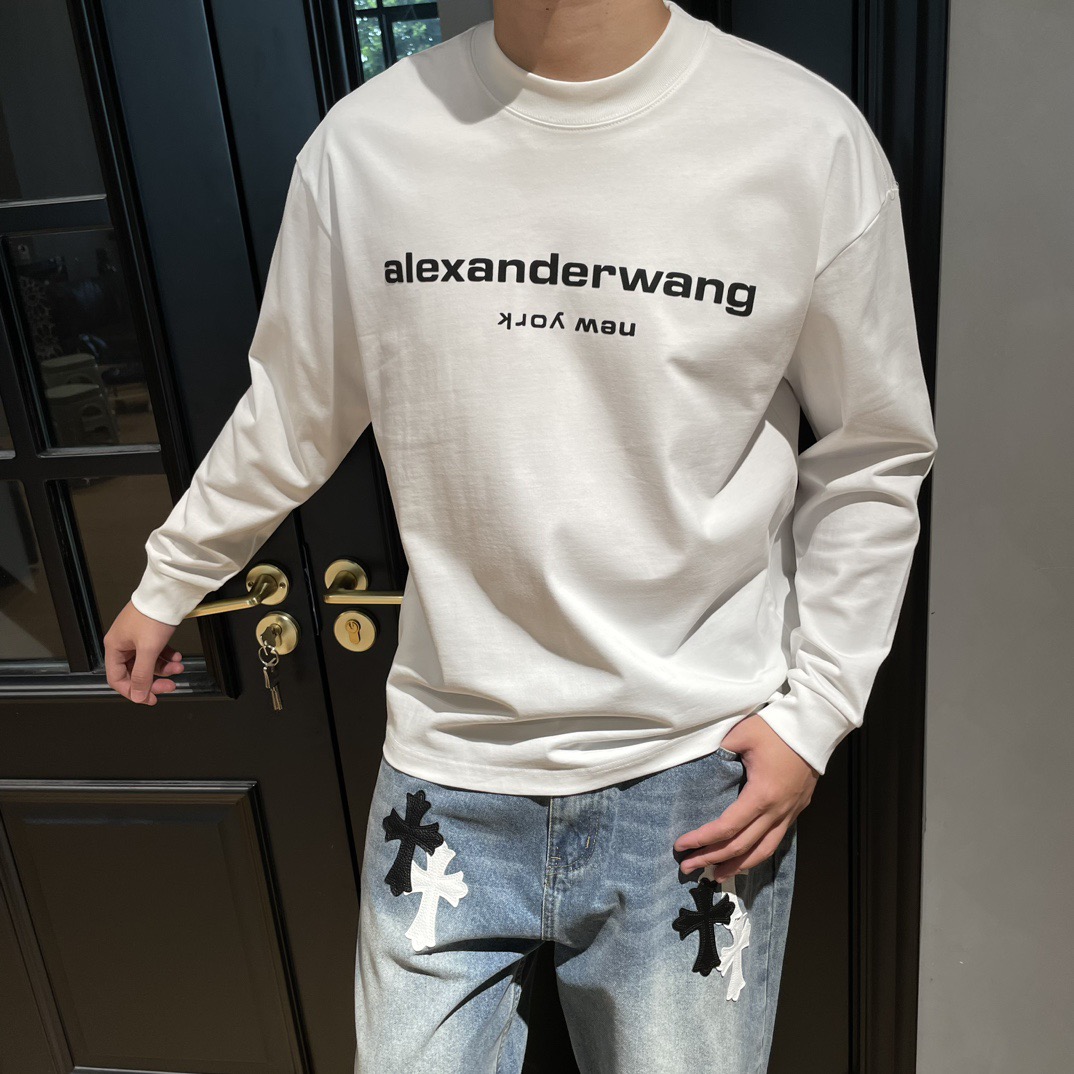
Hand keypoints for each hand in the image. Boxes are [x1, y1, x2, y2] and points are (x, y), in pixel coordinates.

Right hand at [104, 601, 185, 704]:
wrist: (169, 592)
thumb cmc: (154, 614)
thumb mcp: (148, 649)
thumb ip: (142, 675)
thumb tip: (138, 695)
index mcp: (114, 646)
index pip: (117, 678)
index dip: (133, 691)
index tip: (150, 699)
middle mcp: (122, 643)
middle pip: (135, 672)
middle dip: (154, 680)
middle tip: (170, 686)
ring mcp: (136, 638)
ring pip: (148, 662)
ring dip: (164, 668)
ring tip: (178, 667)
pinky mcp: (150, 633)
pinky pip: (156, 652)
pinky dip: (167, 656)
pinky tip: (177, 657)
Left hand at [673, 713, 818, 882]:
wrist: (815, 727)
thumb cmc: (777, 728)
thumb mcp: (741, 734)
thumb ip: (721, 752)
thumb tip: (707, 766)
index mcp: (762, 795)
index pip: (727, 828)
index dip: (703, 839)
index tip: (681, 845)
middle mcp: (777, 811)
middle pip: (742, 847)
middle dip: (712, 859)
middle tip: (687, 867)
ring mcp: (789, 812)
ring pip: (763, 851)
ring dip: (737, 865)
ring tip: (716, 875)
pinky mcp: (796, 809)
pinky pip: (775, 840)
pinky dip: (757, 854)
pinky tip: (744, 858)